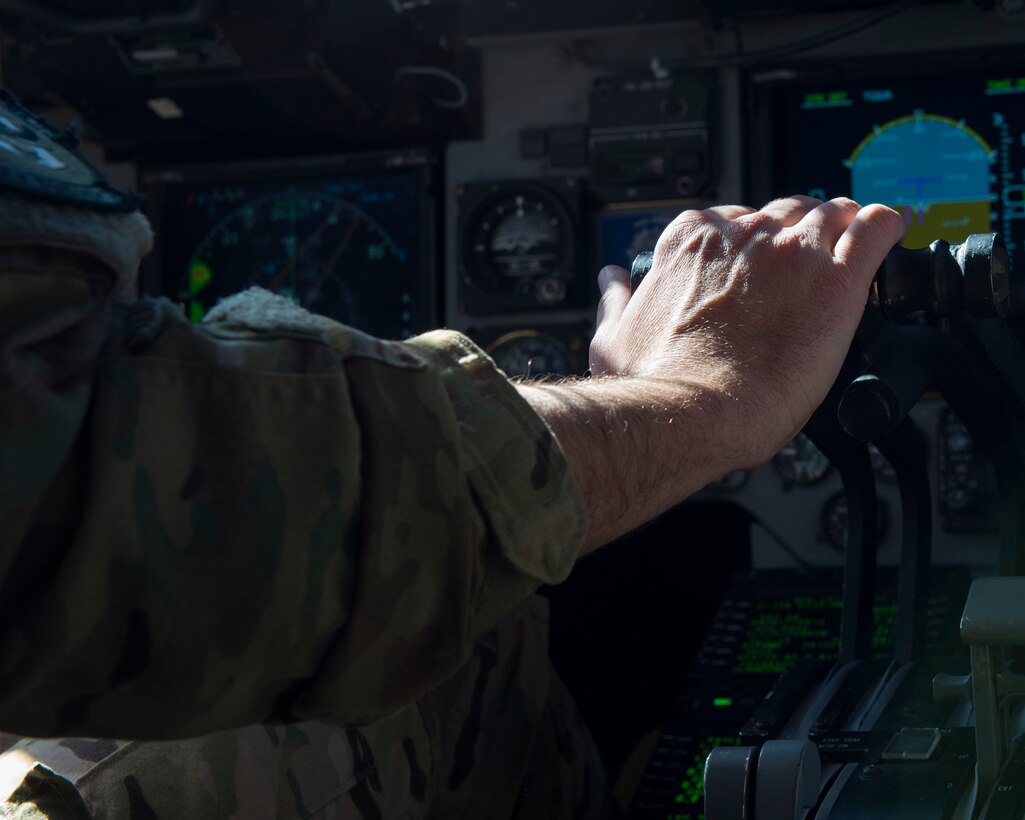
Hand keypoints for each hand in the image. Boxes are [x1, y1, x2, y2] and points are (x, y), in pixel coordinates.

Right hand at [588, 196, 904, 465]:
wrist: (694, 413)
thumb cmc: (652, 383)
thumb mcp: (613, 337)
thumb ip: (617, 300)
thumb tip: (613, 282)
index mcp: (689, 242)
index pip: (731, 218)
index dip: (751, 243)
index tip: (758, 267)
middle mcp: (741, 235)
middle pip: (785, 212)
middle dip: (797, 234)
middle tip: (802, 270)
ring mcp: (792, 252)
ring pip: (833, 213)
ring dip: (843, 227)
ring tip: (850, 248)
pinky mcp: (836, 280)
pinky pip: (877, 228)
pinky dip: (885, 227)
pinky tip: (889, 233)